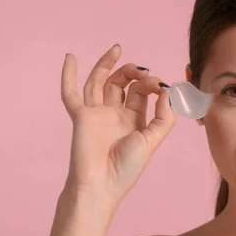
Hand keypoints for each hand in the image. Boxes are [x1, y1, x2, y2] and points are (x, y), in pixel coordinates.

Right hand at [60, 44, 174, 211]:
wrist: (102, 185)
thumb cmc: (127, 168)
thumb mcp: (153, 140)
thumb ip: (164, 117)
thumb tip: (166, 92)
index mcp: (135, 120)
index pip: (142, 93)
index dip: (152, 84)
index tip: (161, 85)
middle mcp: (115, 114)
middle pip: (122, 84)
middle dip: (133, 73)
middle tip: (142, 71)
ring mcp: (96, 114)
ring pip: (100, 82)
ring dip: (108, 65)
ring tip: (118, 50)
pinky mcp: (81, 117)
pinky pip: (71, 94)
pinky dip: (69, 75)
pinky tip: (71, 57)